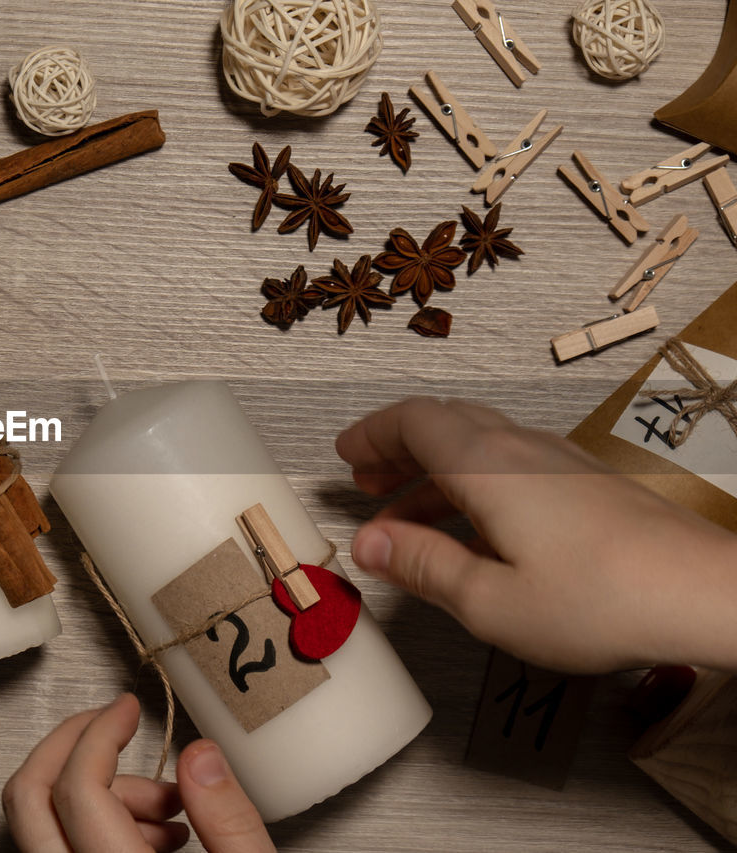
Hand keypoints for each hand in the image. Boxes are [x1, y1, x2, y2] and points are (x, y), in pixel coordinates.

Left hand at [3, 693, 274, 851]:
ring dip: (95, 794)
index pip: (79, 787)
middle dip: (70, 743)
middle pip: (28, 798)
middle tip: (111, 721)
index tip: (127, 708)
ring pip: (39, 823)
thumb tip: (199, 753)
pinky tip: (156, 837)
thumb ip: (230, 820)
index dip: (101, 732)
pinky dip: (93, 825)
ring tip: (169, 811)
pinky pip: (57, 846)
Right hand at [335, 398, 736, 673]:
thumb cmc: (603, 598)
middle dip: (397, 449)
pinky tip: (474, 533)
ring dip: (433, 472)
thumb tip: (370, 545)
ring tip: (409, 517)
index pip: (413, 420)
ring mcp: (558, 464)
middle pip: (444, 424)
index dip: (372, 433)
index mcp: (486, 466)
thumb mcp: (488, 598)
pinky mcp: (585, 486)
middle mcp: (521, 451)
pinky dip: (473, 486)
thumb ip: (422, 566)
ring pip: (478, 446)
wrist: (703, 594)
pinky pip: (511, 467)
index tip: (345, 452)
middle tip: (368, 481)